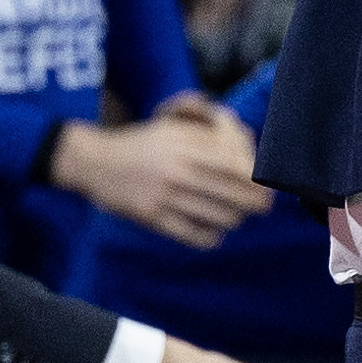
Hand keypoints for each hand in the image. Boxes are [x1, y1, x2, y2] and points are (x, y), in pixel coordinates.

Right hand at [52, 105, 263, 246]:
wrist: (95, 163)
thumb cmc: (141, 143)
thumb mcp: (172, 125)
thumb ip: (208, 129)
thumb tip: (246, 135)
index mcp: (184, 143)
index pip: (235, 163)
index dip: (256, 177)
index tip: (266, 184)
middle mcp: (177, 169)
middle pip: (233, 192)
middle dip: (255, 202)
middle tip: (263, 207)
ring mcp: (165, 195)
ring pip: (218, 215)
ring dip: (233, 219)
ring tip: (236, 217)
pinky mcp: (153, 218)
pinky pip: (195, 235)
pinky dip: (211, 237)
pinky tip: (214, 233)